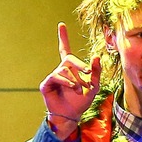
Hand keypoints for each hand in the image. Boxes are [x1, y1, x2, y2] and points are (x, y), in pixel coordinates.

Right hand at [42, 22, 100, 140]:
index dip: (63, 37)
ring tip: (79, 90)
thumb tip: (95, 56)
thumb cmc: (81, 102)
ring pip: (65, 69)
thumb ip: (95, 71)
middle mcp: (60, 70)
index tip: (61, 25)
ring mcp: (53, 76)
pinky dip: (66, 81)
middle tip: (88, 73)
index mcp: (70, 69)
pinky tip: (72, 87)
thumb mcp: (94, 86)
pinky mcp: (46, 84)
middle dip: (80, 66)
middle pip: (69, 58)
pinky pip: (56, 76)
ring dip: (75, 80)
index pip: (65, 49)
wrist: (71, 116)